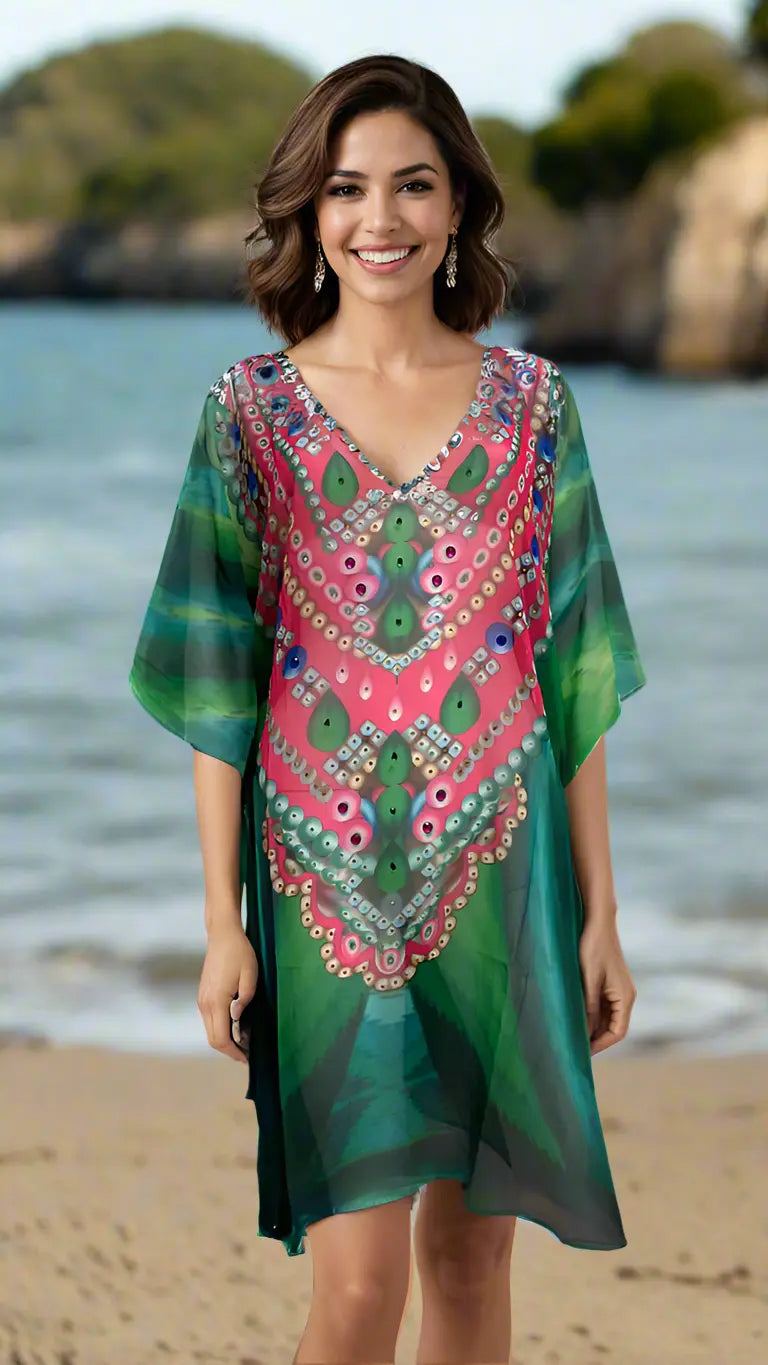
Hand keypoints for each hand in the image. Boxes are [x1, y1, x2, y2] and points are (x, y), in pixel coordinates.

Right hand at [197, 923, 257, 1063]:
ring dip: (225, 1039)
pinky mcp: (203, 995)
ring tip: (245, 1039)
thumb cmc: (239, 953)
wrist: (222, 935)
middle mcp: (205, 1004)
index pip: (221, 1038)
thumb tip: (237, 1020)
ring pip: (210, 1031)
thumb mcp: (250, 975)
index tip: (247, 1058)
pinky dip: (221, 1028)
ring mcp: (202, 1000)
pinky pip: (210, 1020)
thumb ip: (245, 1000)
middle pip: (213, 1039)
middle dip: (229, 1050)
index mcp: (216, 1001)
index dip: (234, 1052)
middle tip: (248, 1052)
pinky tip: (236, 1025)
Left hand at [578, 917, 636, 1055]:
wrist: (598, 923)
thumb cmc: (593, 948)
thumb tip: (585, 1032)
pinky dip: (593, 1016)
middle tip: (575, 1048)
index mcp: (625, 997)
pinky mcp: (611, 984)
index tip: (583, 1053)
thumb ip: (589, 1007)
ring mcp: (619, 990)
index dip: (601, 1044)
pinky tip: (578, 1018)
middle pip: (614, 1028)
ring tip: (574, 1036)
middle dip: (596, 1039)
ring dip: (594, 1028)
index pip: (618, 1032)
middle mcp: (626, 996)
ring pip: (609, 1019)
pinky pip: (605, 1007)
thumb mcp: (588, 980)